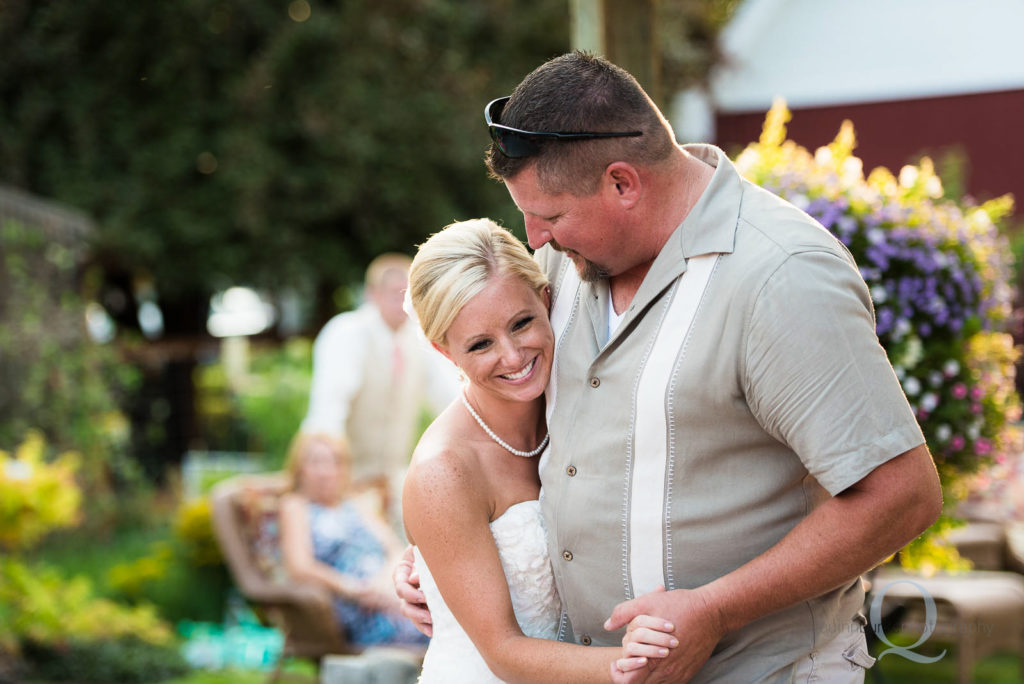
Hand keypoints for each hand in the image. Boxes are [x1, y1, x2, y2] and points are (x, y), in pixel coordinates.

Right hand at [393, 544, 432, 635]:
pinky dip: (425, 626)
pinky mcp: (422, 604)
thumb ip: (420, 564)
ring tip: (433, 623)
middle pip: (404, 604)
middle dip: (416, 611)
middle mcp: (406, 585)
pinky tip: (434, 631)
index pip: (400, 585)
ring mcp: (413, 597)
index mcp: (403, 570)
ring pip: (410, 613)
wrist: (445, 548)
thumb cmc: (436, 547)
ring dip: (420, 620)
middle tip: (430, 615)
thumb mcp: (427, 552)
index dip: (410, 594)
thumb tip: (414, 579)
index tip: (424, 598)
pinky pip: (419, 620)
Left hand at [605, 587, 725, 683]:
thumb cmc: (681, 606)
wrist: (711, 612)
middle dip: (630, 675)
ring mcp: (679, 674)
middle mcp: (667, 672)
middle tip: (628, 660)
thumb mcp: (647, 603)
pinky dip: (660, 676)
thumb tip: (608, 625)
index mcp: (653, 658)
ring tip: (643, 658)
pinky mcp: (689, 673)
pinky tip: (658, 660)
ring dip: (645, 676)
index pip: (629, 682)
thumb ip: (624, 613)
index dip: (619, 675)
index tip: (616, 664)